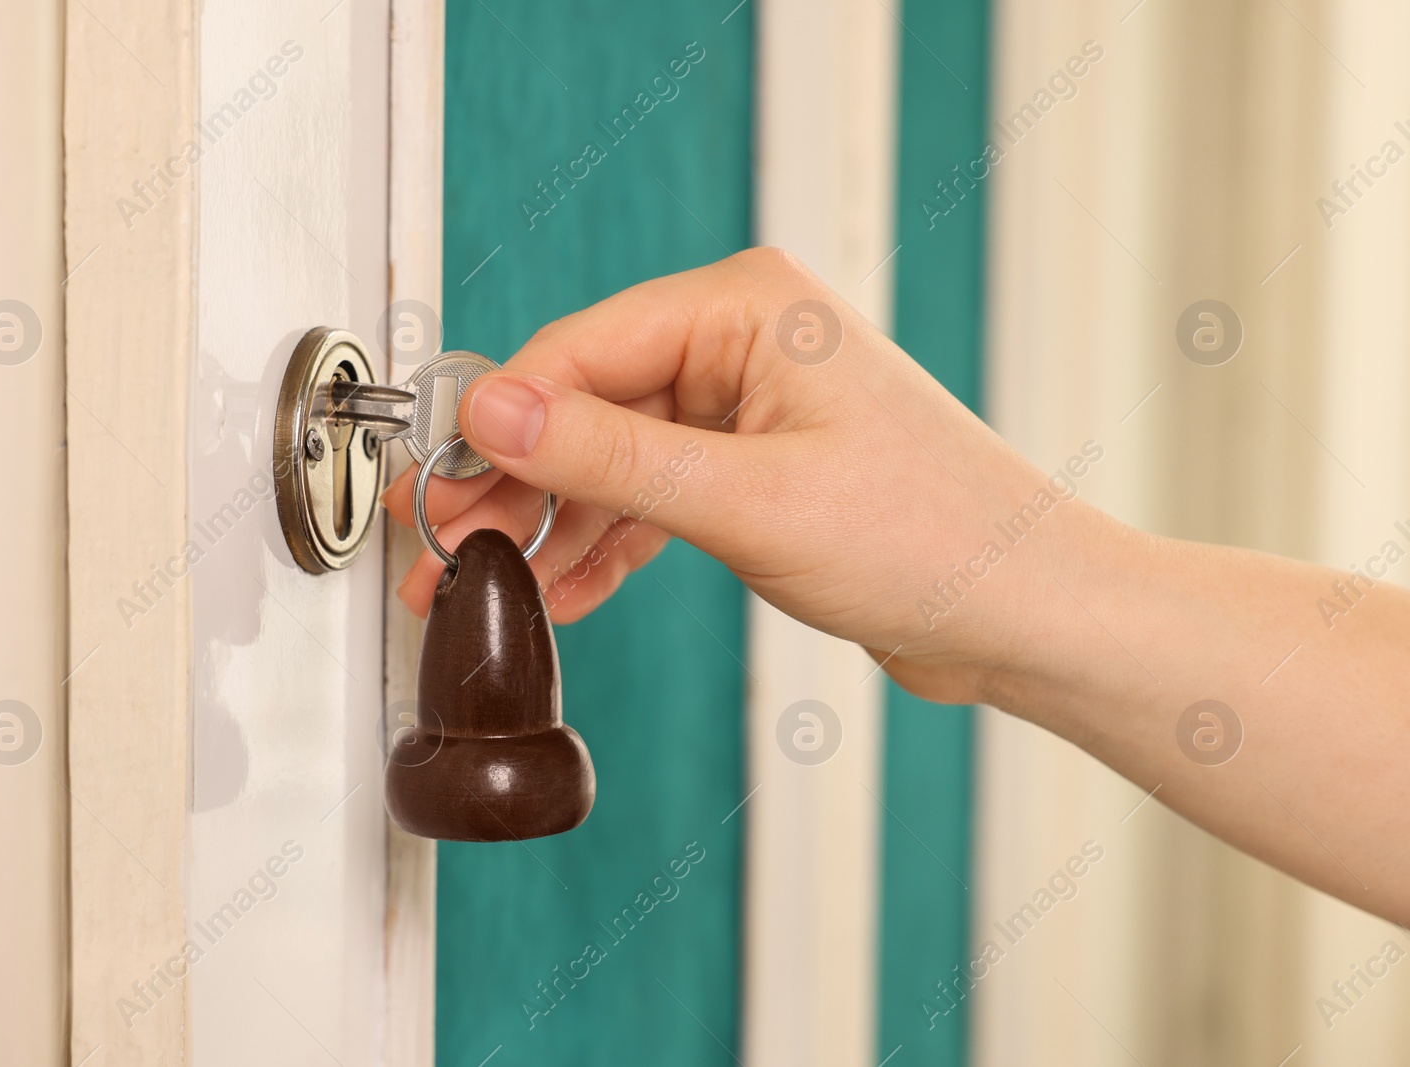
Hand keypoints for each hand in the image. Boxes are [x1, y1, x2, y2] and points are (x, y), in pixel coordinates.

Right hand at [383, 248, 1114, 704]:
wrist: (1027, 614)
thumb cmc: (936, 538)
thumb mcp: (748, 501)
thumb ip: (610, 456)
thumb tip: (493, 411)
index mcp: (749, 306)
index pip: (581, 349)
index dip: (500, 423)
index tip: (438, 486)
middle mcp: (743, 341)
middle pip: (588, 404)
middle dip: (516, 484)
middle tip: (448, 550)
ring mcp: (747, 407)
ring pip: (614, 458)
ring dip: (552, 526)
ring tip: (488, 588)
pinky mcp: (755, 469)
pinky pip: (654, 498)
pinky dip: (608, 546)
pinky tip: (561, 593)